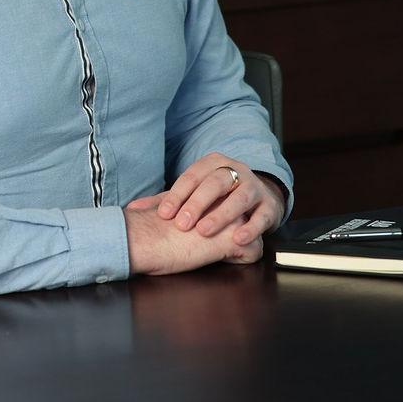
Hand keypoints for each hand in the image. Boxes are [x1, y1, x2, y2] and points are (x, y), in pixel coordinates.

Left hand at [126, 153, 285, 262]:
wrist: (257, 197)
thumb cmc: (218, 197)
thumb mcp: (194, 194)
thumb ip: (166, 201)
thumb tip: (132, 209)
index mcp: (214, 163)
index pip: (193, 176)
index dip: (177, 195)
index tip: (164, 215)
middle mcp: (235, 171)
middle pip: (216, 182)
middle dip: (198, 203)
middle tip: (182, 224)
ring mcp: (254, 186)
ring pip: (240, 196)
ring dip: (222, 214)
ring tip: (205, 231)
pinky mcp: (270, 205)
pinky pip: (263, 215)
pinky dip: (251, 227)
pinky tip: (238, 238)